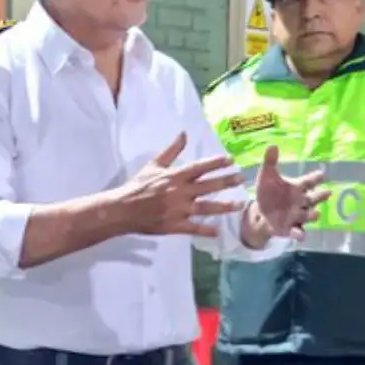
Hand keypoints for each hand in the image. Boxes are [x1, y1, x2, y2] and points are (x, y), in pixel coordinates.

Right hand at [115, 133, 244, 237]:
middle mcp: (179, 192)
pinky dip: (206, 230)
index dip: (216, 163)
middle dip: (226, 182)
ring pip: (205, 207)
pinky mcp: (174, 225)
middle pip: (208, 186)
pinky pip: (193, 228)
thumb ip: (171, 150)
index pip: (199, 167)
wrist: (123, 209)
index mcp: (174, 176)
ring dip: (224, 206)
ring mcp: (178, 210)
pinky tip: (219, 231)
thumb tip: (184, 133)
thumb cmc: (138, 185)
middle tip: (241, 179)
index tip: (231, 160)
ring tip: (239, 204)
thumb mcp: (154, 165)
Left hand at [252, 146, 329, 237]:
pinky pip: (297, 232)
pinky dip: (299, 234)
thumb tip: (272, 145)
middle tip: (327, 193)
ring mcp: (298, 216)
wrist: (260, 212)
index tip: (322, 175)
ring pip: (309, 215)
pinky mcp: (291, 228)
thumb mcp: (267, 176)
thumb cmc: (268, 192)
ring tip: (316, 214)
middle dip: (321, 196)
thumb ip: (270, 162)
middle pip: (314, 198)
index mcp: (298, 187)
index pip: (310, 181)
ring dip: (312, 215)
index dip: (316, 178)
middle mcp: (301, 202)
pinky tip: (300, 235)